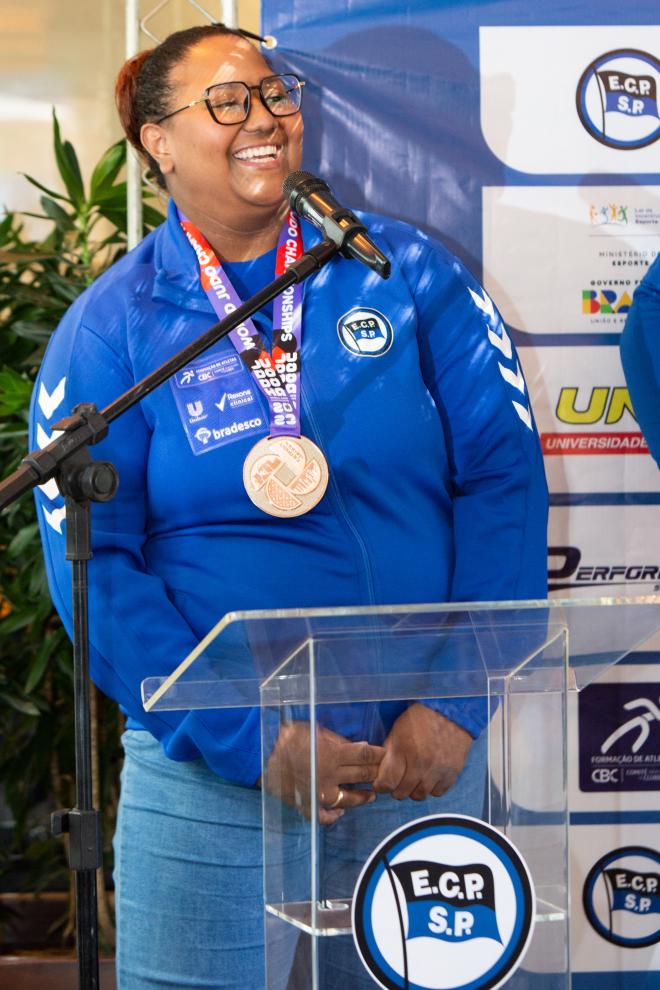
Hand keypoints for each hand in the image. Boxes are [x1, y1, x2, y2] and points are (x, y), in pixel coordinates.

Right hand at [264, 721, 384, 824]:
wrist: (259, 753)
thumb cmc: (286, 736)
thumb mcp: (314, 730)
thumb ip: (337, 740)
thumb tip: (358, 746)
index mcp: (332, 754)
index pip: (364, 756)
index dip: (379, 755)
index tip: (388, 754)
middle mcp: (329, 776)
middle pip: (361, 775)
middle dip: (377, 773)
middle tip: (387, 773)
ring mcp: (319, 793)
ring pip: (349, 799)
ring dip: (363, 797)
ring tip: (372, 795)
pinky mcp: (306, 804)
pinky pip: (324, 816)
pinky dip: (334, 816)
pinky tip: (341, 813)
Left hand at [373, 704, 472, 800]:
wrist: (450, 711)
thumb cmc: (420, 718)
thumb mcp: (397, 730)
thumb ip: (389, 752)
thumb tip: (380, 772)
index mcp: (404, 750)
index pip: (387, 783)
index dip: (380, 785)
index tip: (381, 783)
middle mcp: (421, 763)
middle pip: (402, 793)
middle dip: (395, 788)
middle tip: (396, 780)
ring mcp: (438, 770)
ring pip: (419, 795)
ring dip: (413, 789)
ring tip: (412, 778)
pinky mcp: (452, 773)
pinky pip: (437, 793)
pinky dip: (431, 788)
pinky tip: (428, 777)